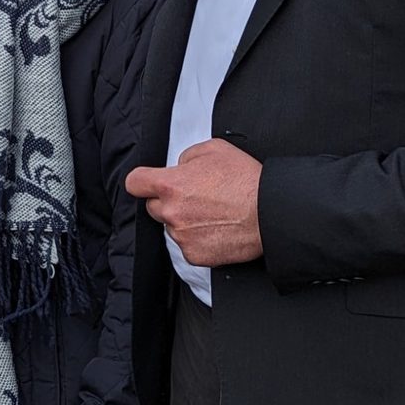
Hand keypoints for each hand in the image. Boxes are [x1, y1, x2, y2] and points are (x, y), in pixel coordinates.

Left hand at [126, 139, 263, 265]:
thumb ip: (186, 156)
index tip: (148, 184)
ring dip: (184, 222)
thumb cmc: (245, 179)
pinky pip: (187, 246)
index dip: (142, 182)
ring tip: (211, 213)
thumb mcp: (214, 149)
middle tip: (195, 198)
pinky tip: (216, 229)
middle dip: (168, 202)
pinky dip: (197, 240)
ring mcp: (182, 236)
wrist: (270, 213)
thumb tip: (179, 167)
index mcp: (171, 184)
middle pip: (153, 207)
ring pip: (172, 227)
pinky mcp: (195, 255)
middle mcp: (172, 212)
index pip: (135, 183)